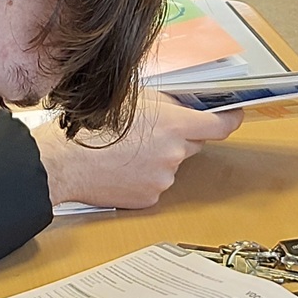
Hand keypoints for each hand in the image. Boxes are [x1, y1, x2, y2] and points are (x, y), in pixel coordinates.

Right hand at [32, 90, 242, 208]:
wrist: (64, 162)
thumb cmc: (91, 127)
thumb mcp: (131, 99)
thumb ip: (165, 103)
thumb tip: (183, 105)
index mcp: (175, 126)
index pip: (221, 125)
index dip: (230, 119)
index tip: (233, 115)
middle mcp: (175, 154)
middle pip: (194, 144)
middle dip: (180, 136)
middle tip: (152, 130)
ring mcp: (163, 179)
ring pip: (172, 165)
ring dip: (159, 157)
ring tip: (126, 150)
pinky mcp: (150, 198)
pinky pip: (156, 183)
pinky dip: (145, 176)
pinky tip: (122, 167)